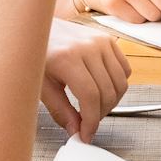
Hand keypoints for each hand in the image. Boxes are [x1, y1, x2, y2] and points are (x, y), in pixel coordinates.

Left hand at [40, 18, 130, 142]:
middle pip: (107, 92)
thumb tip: (75, 130)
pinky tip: (102, 90)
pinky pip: (124, 69)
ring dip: (111, 102)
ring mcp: (101, 41)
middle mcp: (88, 47)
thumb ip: (60, 110)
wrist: (37, 26)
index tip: (86, 134)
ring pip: (120, 83)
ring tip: (95, 109)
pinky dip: (117, 85)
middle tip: (88, 124)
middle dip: (100, 115)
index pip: (90, 96)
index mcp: (67, 58)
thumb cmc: (36, 54)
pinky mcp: (108, 39)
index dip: (91, 121)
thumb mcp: (41, 86)